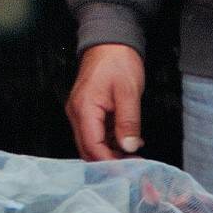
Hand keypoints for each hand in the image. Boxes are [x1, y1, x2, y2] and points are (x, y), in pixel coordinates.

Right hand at [66, 43, 144, 160]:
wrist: (110, 40)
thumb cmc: (117, 61)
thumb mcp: (128, 91)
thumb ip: (128, 122)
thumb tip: (129, 147)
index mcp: (84, 109)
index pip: (93, 147)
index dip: (110, 163)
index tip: (130, 171)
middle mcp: (77, 113)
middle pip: (88, 149)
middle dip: (110, 163)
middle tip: (134, 168)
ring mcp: (80, 112)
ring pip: (91, 144)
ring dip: (111, 154)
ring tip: (134, 158)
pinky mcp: (87, 111)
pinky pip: (96, 133)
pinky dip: (110, 142)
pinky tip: (128, 143)